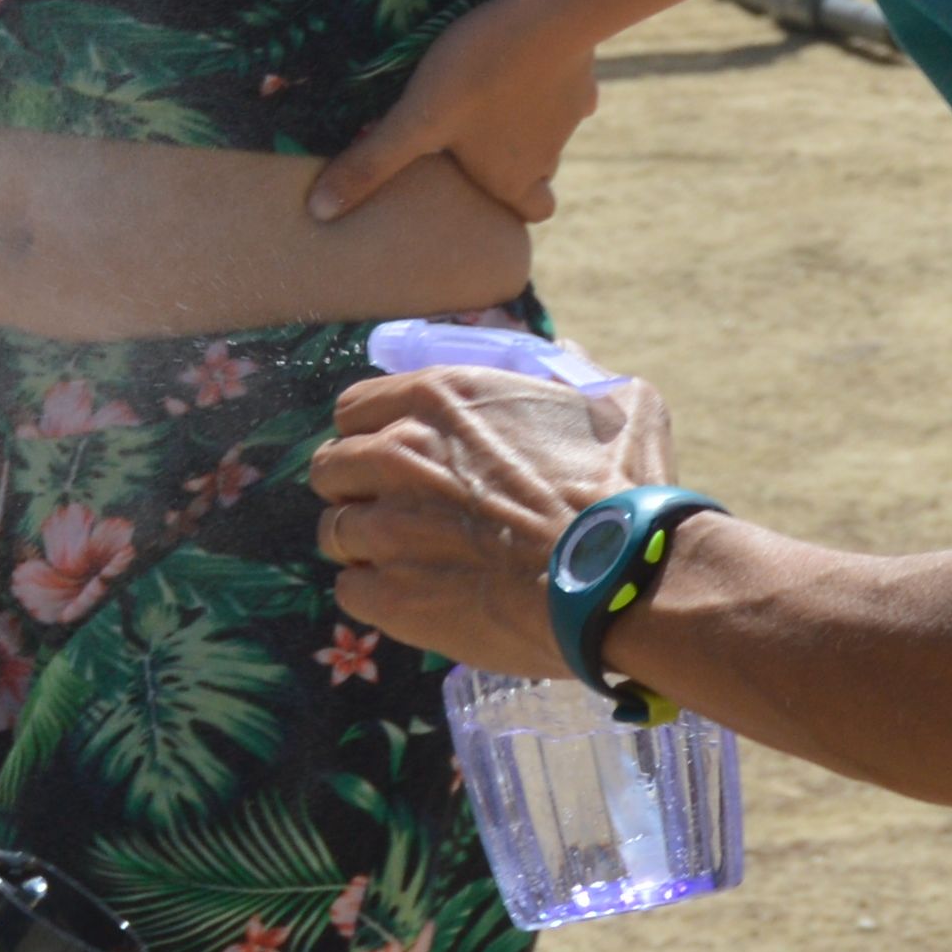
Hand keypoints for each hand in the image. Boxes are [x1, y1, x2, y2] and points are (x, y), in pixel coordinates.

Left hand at [302, 0, 597, 223]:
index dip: (510, 206)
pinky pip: (566, 90)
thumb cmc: (476, 73)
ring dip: (526, 124)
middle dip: (514, 165)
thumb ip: (372, 164)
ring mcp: (569, 119)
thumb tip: (320, 211)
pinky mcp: (583, 79)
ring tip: (491, 96)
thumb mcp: (415, 120)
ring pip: (551, 135)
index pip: (530, 215)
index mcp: (512, 178)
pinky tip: (524, 59)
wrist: (548, 15)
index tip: (483, 192)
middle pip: (538, 176)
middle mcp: (548, 157)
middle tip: (478, 143)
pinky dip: (546, 83)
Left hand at [312, 364, 680, 676]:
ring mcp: (389, 527)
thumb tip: (567, 352)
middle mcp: (398, 454)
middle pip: (330, 468)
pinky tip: (414, 600)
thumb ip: (578, 374)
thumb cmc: (621, 494)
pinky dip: (376, 596)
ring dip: (365, 546)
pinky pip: (350, 592)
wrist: (619, 581)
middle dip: (357, 489)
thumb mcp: (617, 405)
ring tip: (409, 562)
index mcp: (439, 401)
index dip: (371, 436)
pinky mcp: (392, 594)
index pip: (354, 410)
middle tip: (397, 513)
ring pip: (335, 531)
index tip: (394, 461)